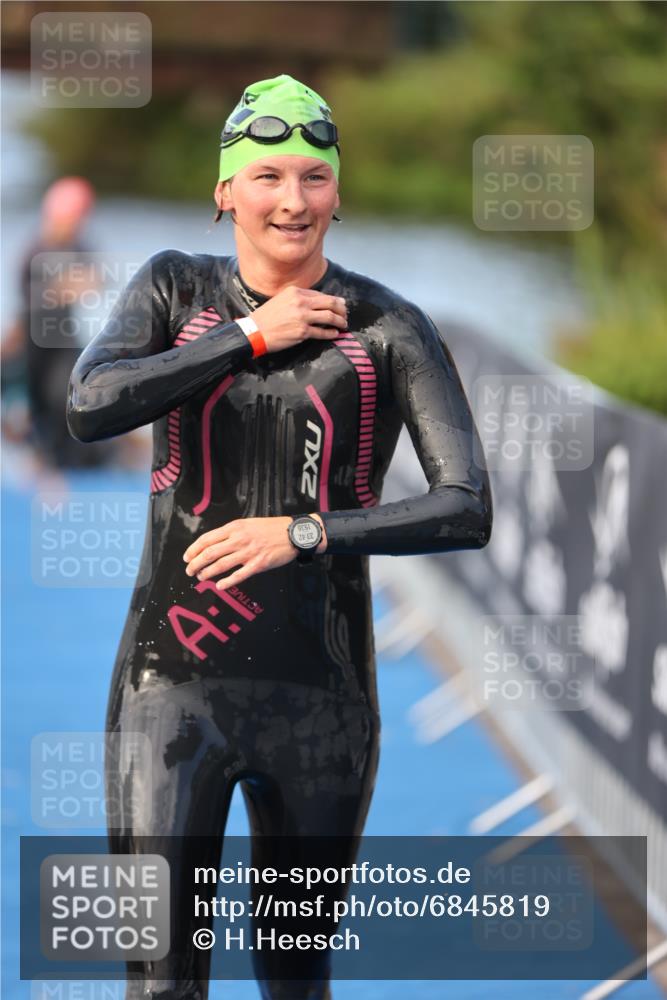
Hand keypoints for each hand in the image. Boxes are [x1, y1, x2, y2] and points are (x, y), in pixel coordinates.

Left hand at [182, 514, 327, 590]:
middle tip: (190, 570)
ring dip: (207, 572)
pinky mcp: (258, 564)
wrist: (293, 533)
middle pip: (210, 553)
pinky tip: (219, 586)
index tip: (186, 557)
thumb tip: (214, 543)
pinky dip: (227, 582)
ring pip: (221, 564)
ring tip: (201, 577)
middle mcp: (239, 539)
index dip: (193, 549)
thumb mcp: (248, 524)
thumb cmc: (271, 528)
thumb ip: (232, 532)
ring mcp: (249, 552)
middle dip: (196, 563)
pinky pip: (239, 575)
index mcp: (235, 527)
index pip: (207, 539)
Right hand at [251, 287, 347, 352]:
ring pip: (329, 317)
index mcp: (296, 292)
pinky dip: (331, 333)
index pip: (321, 294)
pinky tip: (335, 334)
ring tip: (344, 324)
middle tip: (346, 314)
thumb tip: (316, 303)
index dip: (333, 300)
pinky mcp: (303, 332)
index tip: (339, 305)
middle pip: (330, 303)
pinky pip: (322, 332)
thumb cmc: (266, 316)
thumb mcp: (281, 299)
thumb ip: (298, 298)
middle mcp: (301, 302)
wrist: (255, 331)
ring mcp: (303, 317)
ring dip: (340, 321)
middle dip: (341, 309)